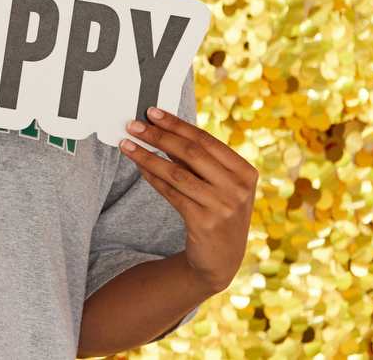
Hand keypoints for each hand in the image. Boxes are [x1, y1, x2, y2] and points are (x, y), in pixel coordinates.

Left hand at [119, 106, 258, 295]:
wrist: (221, 259)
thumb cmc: (218, 211)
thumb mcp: (220, 184)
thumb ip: (199, 161)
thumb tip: (162, 129)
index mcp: (246, 172)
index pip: (206, 140)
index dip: (176, 124)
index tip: (152, 112)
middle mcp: (238, 188)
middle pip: (191, 153)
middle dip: (158, 135)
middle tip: (133, 124)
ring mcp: (222, 206)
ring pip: (176, 172)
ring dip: (147, 155)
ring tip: (126, 143)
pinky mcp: (203, 222)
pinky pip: (170, 192)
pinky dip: (151, 176)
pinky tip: (138, 165)